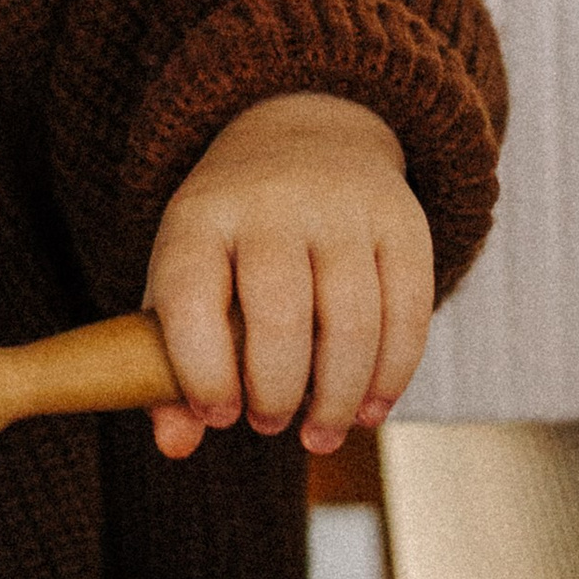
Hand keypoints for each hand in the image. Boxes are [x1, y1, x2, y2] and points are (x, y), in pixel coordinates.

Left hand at [143, 91, 433, 462]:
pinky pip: (407, 314)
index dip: (201, 372)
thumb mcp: (185, 275)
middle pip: (279, 315)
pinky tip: (367, 410)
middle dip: (275, 391)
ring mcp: (342, 208)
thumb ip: (170, 361)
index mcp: (200, 215)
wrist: (301, 133)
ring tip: (317, 434)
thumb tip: (174, 445)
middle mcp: (271, 203)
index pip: (191, 297)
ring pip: (351, 322)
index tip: (216, 415)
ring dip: (336, 398)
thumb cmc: (231, 237)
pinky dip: (390, 377)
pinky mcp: (402, 222)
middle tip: (267, 426)